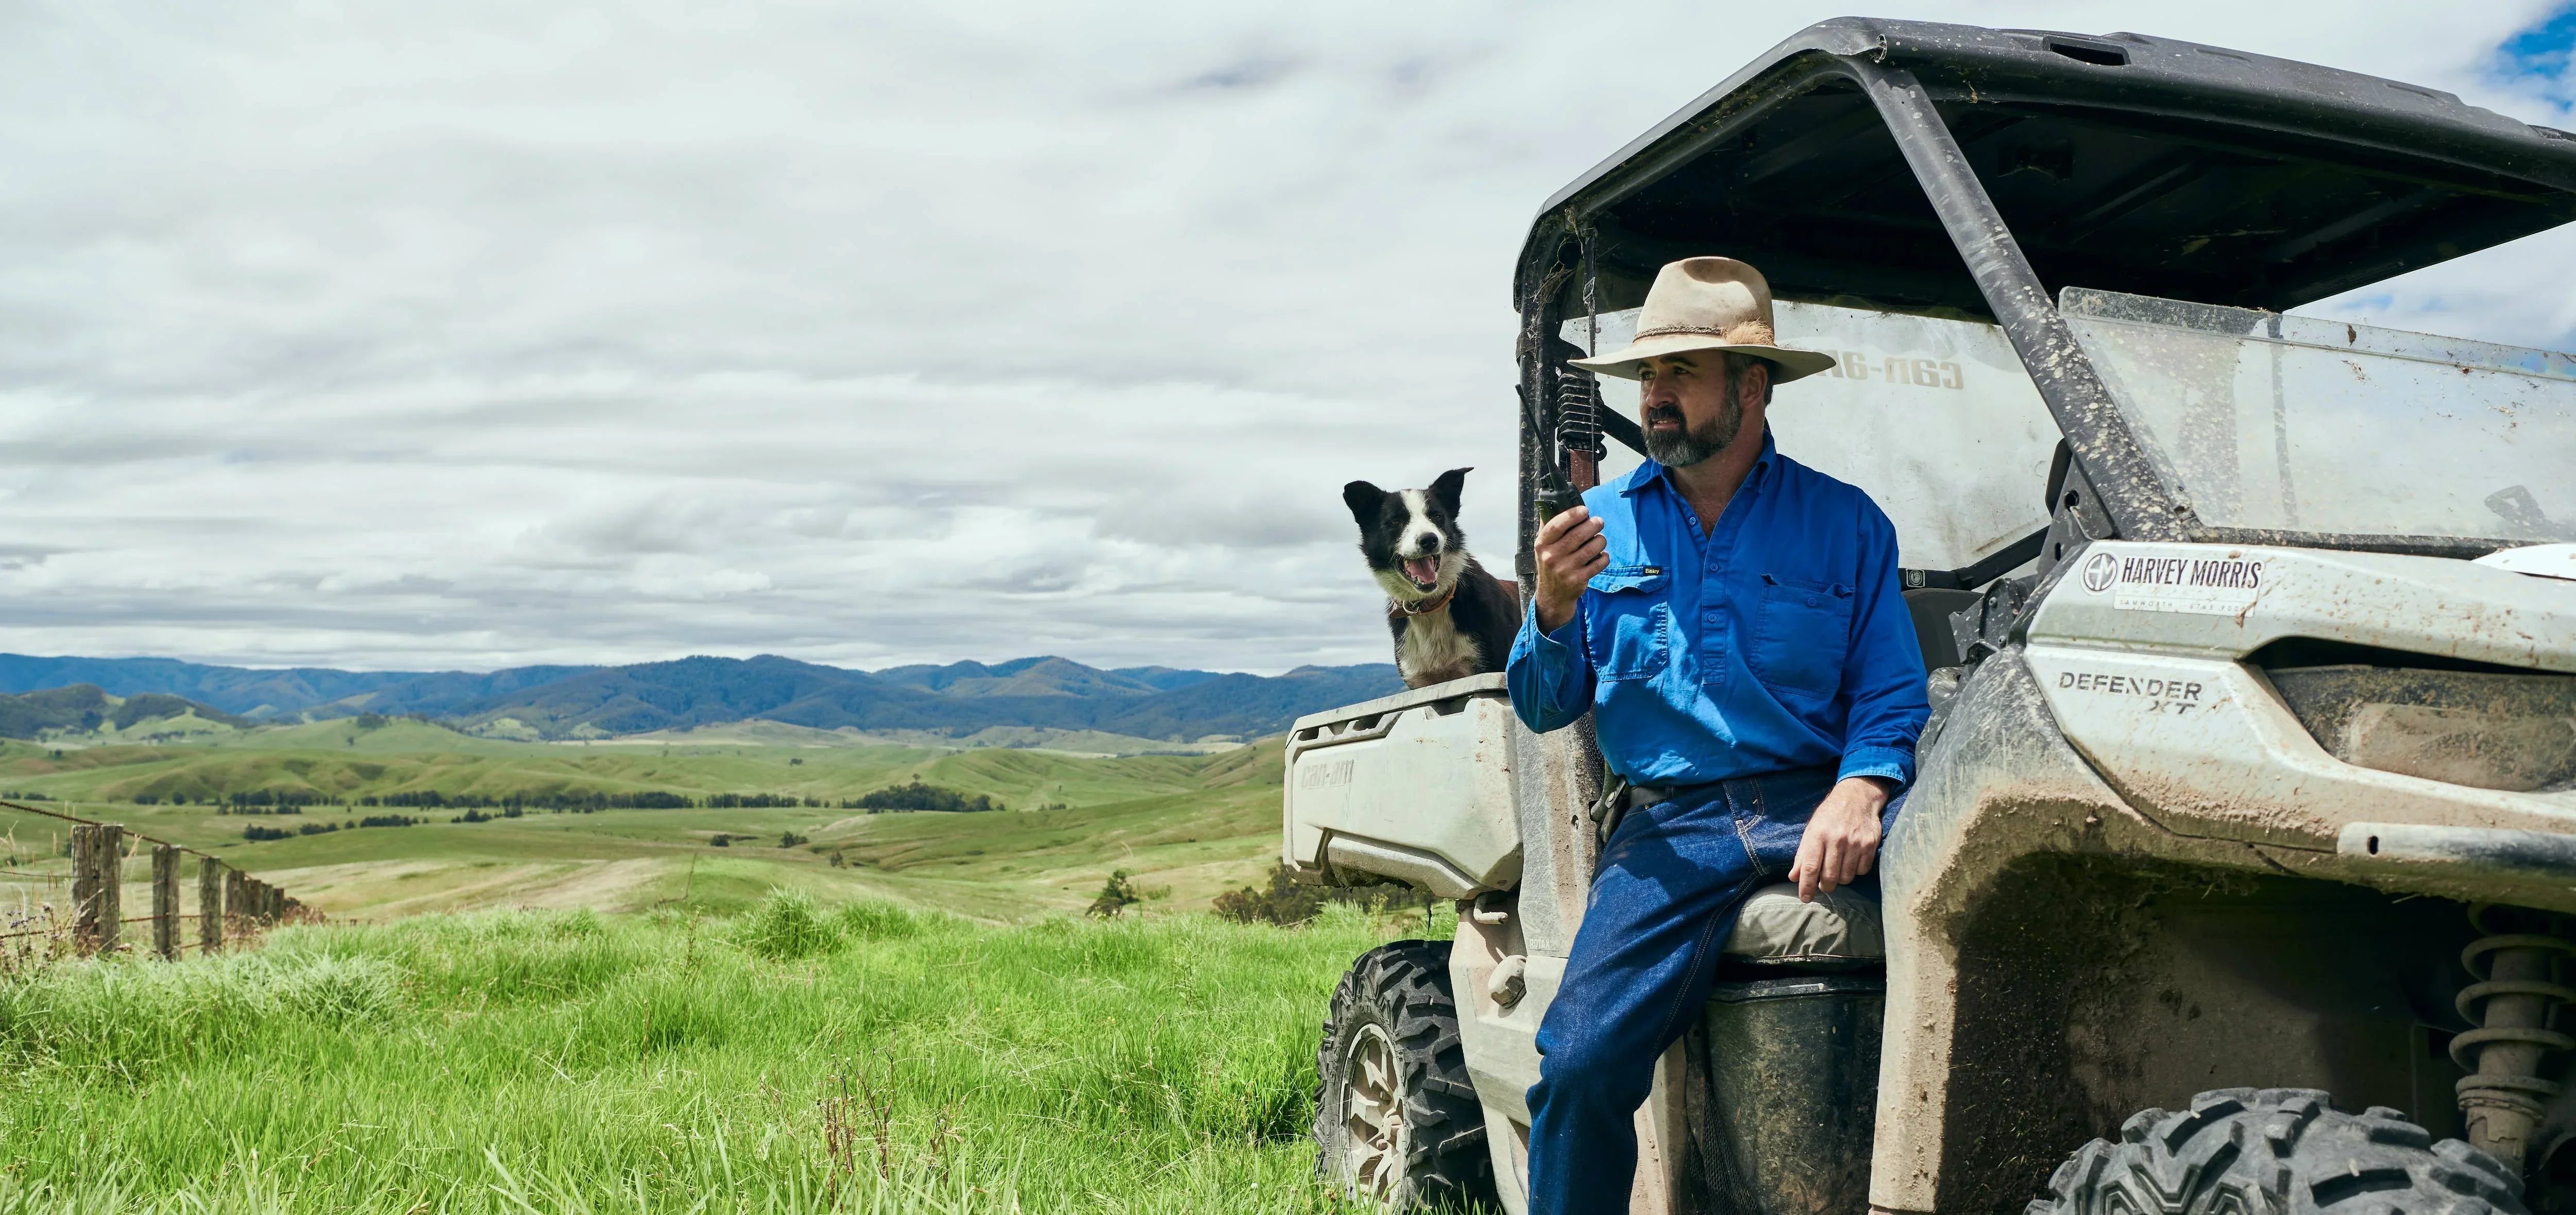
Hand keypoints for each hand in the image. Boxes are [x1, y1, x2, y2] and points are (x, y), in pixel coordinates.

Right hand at [1532, 506, 1607, 633]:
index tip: (1584, 510)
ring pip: (1591, 548)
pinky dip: (1604, 557)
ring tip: (1600, 539)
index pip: (1556, 525)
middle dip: (1593, 525)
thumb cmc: (1551, 564)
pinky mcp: (1578, 580)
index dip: (1572, 515)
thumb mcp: (1543, 546)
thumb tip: (1553, 502)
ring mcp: (1565, 570)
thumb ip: (1548, 526)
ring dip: (1600, 540)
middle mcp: (1551, 557)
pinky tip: (1602, 555)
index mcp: (1542, 545)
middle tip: (1599, 522)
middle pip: (1578, 535)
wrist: (1553, 594)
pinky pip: (1598, 563)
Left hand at [1792, 777, 1892, 901]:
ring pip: (1846, 877)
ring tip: (1838, 870)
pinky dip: (1856, 872)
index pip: (1809, 867)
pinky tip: (1852, 862)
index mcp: (1817, 835)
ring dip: (1841, 880)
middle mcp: (1836, 840)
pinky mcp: (1870, 845)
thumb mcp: (1811, 829)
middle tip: (1824, 884)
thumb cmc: (1830, 815)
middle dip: (1825, 886)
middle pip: (1829, 877)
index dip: (1806, 886)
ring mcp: (1855, 843)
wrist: (1857, 797)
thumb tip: (1793, 877)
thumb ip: (1802, 854)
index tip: (1805, 899)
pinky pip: (1862, 871)